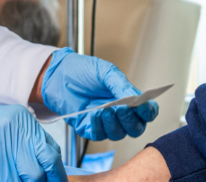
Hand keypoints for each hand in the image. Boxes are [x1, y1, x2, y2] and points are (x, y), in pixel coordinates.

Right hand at [0, 100, 66, 181]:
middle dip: (52, 179)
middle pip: (47, 162)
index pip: (52, 150)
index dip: (57, 169)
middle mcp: (20, 134)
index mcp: (25, 122)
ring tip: (29, 181)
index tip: (58, 179)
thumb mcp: (7, 126)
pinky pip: (12, 181)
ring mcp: (8, 150)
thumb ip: (27, 142)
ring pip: (32, 176)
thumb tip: (45, 164)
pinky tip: (13, 180)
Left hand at [41, 48, 158, 140]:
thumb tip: (137, 98)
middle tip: (122, 109)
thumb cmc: (83, 71)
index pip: (147, 112)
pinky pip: (99, 135)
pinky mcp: (89, 129)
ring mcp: (105, 122)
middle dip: (130, 120)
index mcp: (129, 98)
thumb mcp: (106, 72)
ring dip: (114, 124)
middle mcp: (120, 113)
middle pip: (136, 128)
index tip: (142, 106)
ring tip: (105, 110)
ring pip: (119, 134)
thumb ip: (122, 86)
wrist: (57, 76)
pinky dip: (98, 126)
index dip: (148, 112)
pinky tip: (93, 114)